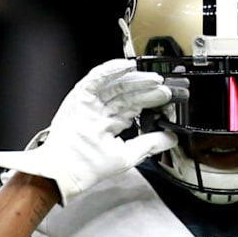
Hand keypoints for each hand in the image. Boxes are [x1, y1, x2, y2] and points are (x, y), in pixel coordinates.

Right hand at [0, 59, 176, 204]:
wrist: (65, 169)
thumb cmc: (87, 166)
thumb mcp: (128, 155)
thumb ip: (150, 144)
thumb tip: (171, 139)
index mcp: (110, 125)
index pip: (134, 108)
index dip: (151, 102)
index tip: (167, 100)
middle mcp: (101, 112)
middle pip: (127, 95)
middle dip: (147, 91)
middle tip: (164, 89)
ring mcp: (91, 103)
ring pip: (115, 86)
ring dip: (134, 80)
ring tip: (153, 78)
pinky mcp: (80, 97)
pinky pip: (95, 79)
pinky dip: (110, 71)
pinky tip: (126, 66)